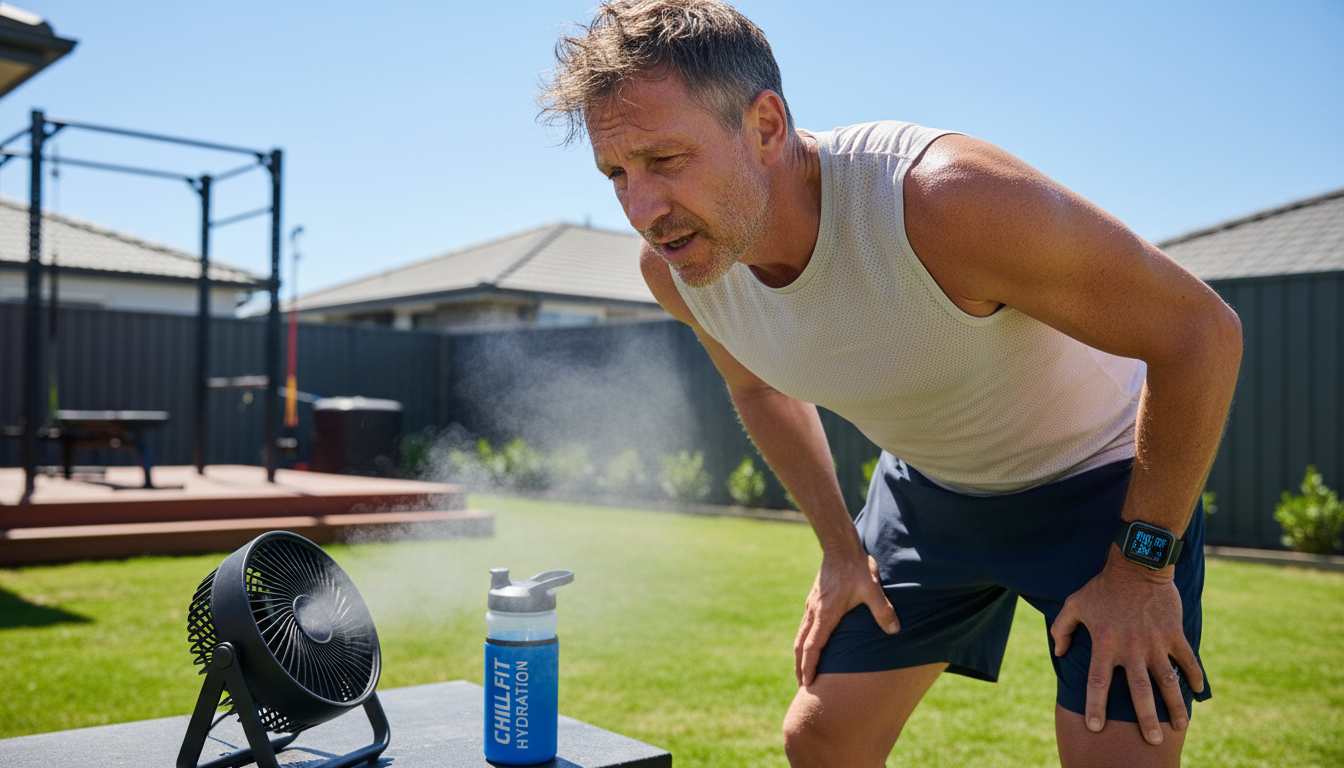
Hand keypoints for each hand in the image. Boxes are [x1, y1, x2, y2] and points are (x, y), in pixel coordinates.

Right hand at [794, 552, 899, 686]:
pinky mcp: (813, 600)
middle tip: (802, 686)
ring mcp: (811, 606)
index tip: (807, 684)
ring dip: (800, 655)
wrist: (840, 546)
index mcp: (826, 614)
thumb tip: (894, 631)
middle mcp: (814, 612)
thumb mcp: (873, 588)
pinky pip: (804, 626)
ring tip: (802, 670)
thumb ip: (882, 610)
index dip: (809, 667)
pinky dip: (803, 641)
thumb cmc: (856, 567)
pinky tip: (809, 644)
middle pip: (801, 645)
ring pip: (800, 636)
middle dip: (800, 667)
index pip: (812, 647)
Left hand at [1049, 546, 1205, 744]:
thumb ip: (1062, 629)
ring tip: (1179, 727)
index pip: (1097, 682)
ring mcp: (1155, 642)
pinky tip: (1199, 691)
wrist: (1137, 565)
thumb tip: (1060, 652)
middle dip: (1146, 719)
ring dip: (1175, 706)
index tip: (1094, 727)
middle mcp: (1131, 648)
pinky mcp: (1174, 634)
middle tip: (1151, 741)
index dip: (1095, 706)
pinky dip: (1195, 675)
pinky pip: (1188, 660)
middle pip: (1138, 691)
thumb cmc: (1102, 587)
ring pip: (1167, 682)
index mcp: (1105, 643)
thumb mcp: (1075, 604)